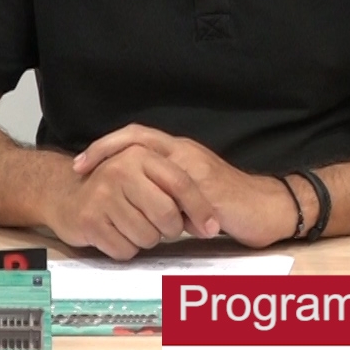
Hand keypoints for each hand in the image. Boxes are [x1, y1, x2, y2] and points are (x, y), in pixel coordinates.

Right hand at [44, 139, 220, 260]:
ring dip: (146, 239)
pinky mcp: (90, 220)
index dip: (200, 208)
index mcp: (139, 154)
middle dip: (171, 228)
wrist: (65, 194)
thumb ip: (177, 189)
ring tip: (133, 225)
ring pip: (147, 237)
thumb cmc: (116, 188)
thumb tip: (210, 224)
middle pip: (166, 214)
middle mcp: (120, 170)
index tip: (211, 228)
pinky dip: (127, 249)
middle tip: (163, 228)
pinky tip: (116, 234)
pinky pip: (125, 250)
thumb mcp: (145, 174)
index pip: (181, 183)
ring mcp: (102, 195)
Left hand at [74, 125, 298, 249]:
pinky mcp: (208, 188)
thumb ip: (164, 189)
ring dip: (123, 173)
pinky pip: (172, 190)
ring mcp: (197, 168)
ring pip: (151, 160)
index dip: (107, 145)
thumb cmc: (230, 202)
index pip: (138, 136)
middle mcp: (186, 152)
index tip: (81, 163)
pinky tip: (135, 213)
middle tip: (80, 166)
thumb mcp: (190, 190)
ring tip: (100, 189)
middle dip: (105, 149)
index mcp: (181, 152)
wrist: (269, 207)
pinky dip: (151, 202)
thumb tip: (133, 201)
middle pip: (138, 137)